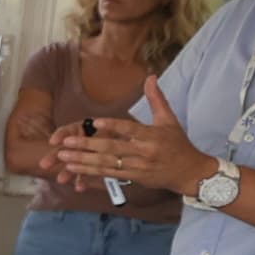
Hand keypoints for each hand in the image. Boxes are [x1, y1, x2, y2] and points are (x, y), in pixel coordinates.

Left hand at [54, 78, 212, 198]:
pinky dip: (91, 172)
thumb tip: (150, 76)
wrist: (190, 173)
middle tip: (65, 143)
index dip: (112, 126)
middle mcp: (144, 152)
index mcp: (152, 136)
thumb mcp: (169, 120)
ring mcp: (138, 167)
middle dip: (87, 146)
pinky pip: (109, 175)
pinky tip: (74, 168)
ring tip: (63, 156)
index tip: (94, 122)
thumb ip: (157, 99)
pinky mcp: (134, 178)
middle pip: (112, 149)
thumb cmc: (178, 144)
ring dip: (83, 161)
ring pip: (107, 164)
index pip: (129, 130)